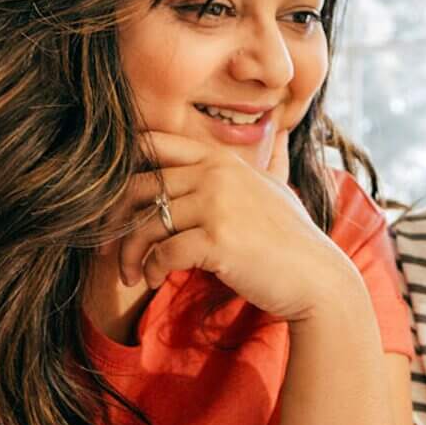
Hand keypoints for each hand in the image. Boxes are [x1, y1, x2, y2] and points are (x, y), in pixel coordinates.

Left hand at [113, 131, 357, 320]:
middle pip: (139, 186)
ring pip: (147, 223)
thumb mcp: (265, 190)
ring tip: (131, 275)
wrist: (317, 277)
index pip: (153, 144)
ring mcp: (217, 204)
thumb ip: (233, 176)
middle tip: (108, 245)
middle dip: (115, 220)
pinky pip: (164, 252)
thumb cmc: (291, 240)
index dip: (121, 167)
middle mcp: (216, 173)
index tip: (112, 200)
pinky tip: (155, 281)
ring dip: (130, 254)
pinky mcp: (217, 239)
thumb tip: (208, 167)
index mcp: (221, 158)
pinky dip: (152, 270)